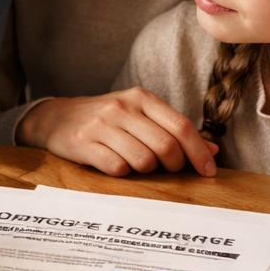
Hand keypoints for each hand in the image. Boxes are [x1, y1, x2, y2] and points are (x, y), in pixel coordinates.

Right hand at [15, 89, 218, 176]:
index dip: (199, 153)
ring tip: (136, 165)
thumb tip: (214, 151)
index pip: (181, 126)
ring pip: (143, 160)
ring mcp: (100, 124)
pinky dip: (122, 174)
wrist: (56, 118)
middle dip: (173, 166)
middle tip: (167, 171)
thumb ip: (174, 131)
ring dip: (145, 171)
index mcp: (140, 97)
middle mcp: (121, 107)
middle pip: (166, 146)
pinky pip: (117, 169)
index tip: (208, 172)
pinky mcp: (82, 143)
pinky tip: (114, 165)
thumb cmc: (106, 120)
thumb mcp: (139, 116)